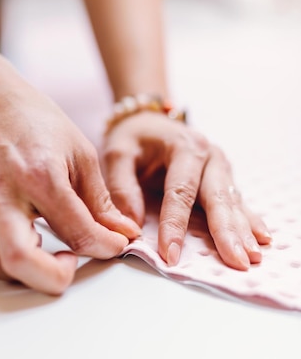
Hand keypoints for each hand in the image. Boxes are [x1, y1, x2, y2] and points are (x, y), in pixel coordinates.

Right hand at [0, 72, 139, 294]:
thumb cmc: (35, 121)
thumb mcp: (80, 152)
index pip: (76, 231)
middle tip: (69, 266)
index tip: (112, 246)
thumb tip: (121, 236)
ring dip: (17, 271)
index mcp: (40, 173)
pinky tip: (17, 228)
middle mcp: (0, 189)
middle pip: (19, 261)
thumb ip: (99, 201)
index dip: (104, 247)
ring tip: (40, 251)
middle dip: (52, 280)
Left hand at [100, 111, 270, 269]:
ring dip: (242, 230)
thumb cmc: (133, 139)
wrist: (148, 121)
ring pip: (231, 202)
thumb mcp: (118, 154)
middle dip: (226, 231)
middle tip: (235, 260)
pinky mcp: (223, 177)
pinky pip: (237, 201)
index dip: (175, 224)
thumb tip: (132, 225)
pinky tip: (262, 237)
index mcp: (183, 147)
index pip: (179, 191)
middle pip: (217, 197)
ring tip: (251, 256)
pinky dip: (249, 220)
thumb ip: (122, 187)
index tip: (171, 254)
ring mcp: (219, 166)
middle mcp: (208, 155)